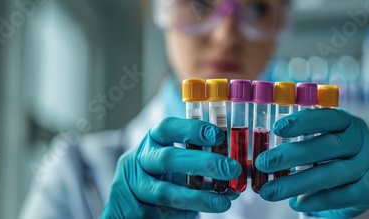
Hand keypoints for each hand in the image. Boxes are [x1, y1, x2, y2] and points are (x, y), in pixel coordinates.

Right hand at [102, 117, 240, 218]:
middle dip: (202, 163)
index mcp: (152, 142)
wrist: (129, 208)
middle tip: (231, 169)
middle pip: (168, 158)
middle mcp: (139, 160)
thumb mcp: (179, 166)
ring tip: (224, 202)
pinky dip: (185, 213)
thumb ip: (204, 166)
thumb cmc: (162, 180)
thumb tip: (239, 171)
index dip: (192, 129)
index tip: (218, 135)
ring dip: (198, 197)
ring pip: (164, 191)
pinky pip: (162, 212)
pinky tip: (201, 213)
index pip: (167, 128)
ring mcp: (134, 186)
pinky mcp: (133, 209)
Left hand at [255, 108, 368, 217]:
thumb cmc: (328, 157)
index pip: (328, 117)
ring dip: (298, 183)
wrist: (358, 186)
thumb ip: (298, 141)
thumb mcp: (318, 142)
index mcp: (347, 122)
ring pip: (334, 173)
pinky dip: (317, 200)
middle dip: (292, 155)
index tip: (276, 128)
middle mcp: (361, 141)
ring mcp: (368, 166)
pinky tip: (296, 203)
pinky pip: (343, 196)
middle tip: (263, 163)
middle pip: (329, 146)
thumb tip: (260, 153)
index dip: (303, 121)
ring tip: (271, 191)